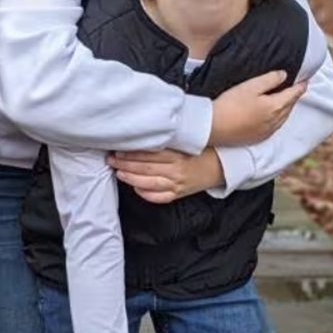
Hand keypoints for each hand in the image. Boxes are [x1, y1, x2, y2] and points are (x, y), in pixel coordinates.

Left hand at [108, 148, 224, 203]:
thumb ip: (167, 140)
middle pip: (145, 168)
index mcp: (178, 155)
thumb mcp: (186, 142)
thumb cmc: (201, 151)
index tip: (118, 149)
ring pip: (148, 183)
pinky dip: (146, 194)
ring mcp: (178, 184)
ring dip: (130, 178)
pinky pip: (159, 197)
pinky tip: (136, 188)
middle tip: (112, 160)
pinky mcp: (179, 193)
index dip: (131, 152)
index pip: (149, 154)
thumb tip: (144, 135)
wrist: (220, 165)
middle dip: (125, 164)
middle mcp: (177, 170)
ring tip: (119, 173)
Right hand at [210, 70, 306, 145]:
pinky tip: (274, 115)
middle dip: (294, 97)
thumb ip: (270, 79)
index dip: (300, 86)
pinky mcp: (257, 138)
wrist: (213, 127)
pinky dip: (278, 118)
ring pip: (283, 117)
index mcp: (275, 107)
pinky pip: (275, 126)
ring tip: (288, 100)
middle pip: (289, 106)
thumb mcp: (250, 86)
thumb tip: (284, 75)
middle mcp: (274, 121)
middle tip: (298, 88)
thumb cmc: (230, 104)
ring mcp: (266, 131)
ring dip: (287, 108)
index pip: (293, 94)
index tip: (306, 80)